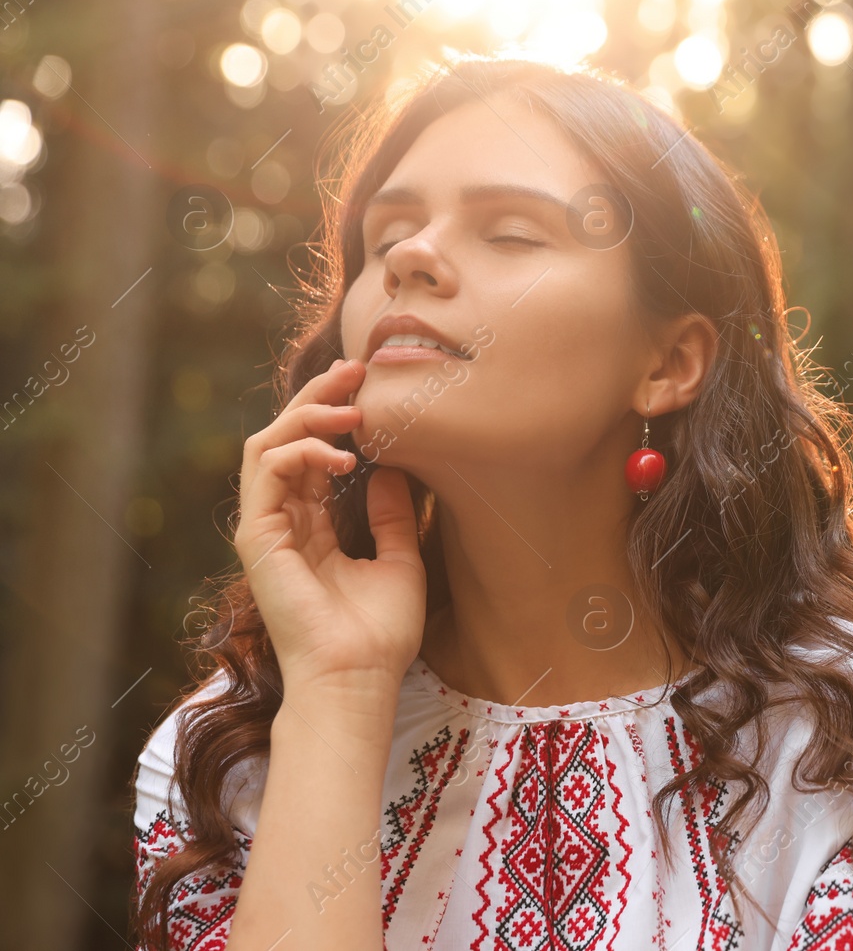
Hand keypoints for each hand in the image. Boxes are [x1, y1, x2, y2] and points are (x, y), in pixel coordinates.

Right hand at [233, 358, 426, 697]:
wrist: (359, 678)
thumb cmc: (380, 634)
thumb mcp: (400, 560)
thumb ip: (393, 516)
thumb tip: (392, 471)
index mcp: (311, 529)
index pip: (313, 456)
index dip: (337, 417)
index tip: (372, 386)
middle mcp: (283, 524)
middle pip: (285, 440)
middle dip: (318, 399)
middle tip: (356, 370)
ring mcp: (265, 530)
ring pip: (267, 445)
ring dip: (308, 415)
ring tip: (352, 408)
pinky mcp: (256, 538)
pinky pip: (266, 471)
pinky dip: (301, 450)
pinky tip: (343, 455)